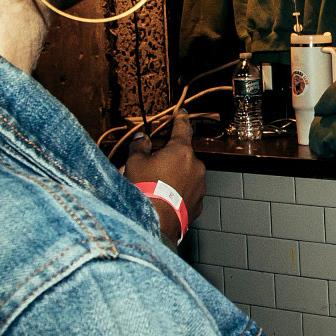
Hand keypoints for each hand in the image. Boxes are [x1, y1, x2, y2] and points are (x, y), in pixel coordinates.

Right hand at [124, 112, 205, 235]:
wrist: (156, 222)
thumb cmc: (145, 190)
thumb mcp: (135, 163)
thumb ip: (140, 146)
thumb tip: (142, 138)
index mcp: (181, 151)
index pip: (182, 129)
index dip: (180, 119)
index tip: (181, 113)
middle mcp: (196, 166)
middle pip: (180, 156)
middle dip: (166, 160)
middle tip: (148, 169)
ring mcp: (200, 185)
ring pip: (184, 175)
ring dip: (172, 177)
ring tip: (152, 188)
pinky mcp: (199, 203)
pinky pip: (187, 192)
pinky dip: (178, 193)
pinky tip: (163, 200)